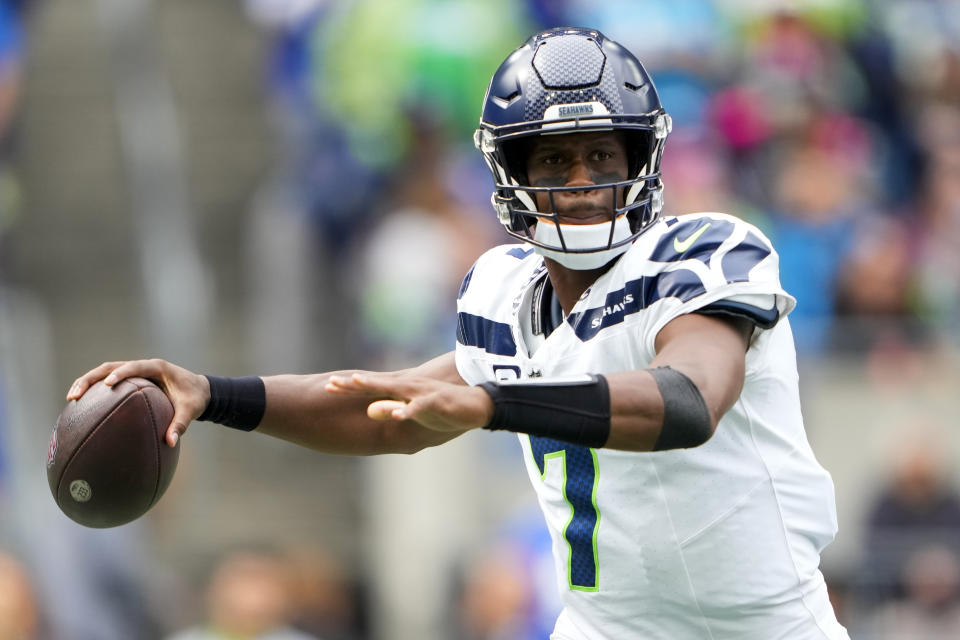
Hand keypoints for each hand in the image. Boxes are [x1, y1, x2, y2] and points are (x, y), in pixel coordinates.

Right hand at [66, 359, 209, 446]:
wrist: (200, 390)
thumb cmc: (195, 398)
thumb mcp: (191, 410)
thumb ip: (181, 424)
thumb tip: (170, 442)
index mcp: (157, 367)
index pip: (134, 367)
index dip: (120, 373)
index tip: (108, 384)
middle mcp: (143, 366)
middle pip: (110, 367)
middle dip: (91, 379)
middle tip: (75, 395)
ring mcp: (136, 372)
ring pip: (105, 372)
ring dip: (87, 383)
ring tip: (71, 400)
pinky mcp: (132, 380)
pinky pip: (110, 383)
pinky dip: (96, 392)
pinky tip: (83, 407)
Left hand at [325, 372, 493, 432]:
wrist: (476, 405)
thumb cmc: (442, 409)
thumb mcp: (413, 412)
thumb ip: (392, 410)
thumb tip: (369, 411)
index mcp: (401, 391)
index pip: (371, 387)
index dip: (350, 387)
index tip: (328, 386)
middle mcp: (408, 387)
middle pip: (376, 384)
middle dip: (354, 384)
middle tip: (330, 383)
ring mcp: (421, 393)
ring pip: (395, 389)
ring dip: (376, 386)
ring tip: (356, 383)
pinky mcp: (436, 401)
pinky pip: (419, 406)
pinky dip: (408, 410)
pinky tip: (396, 415)